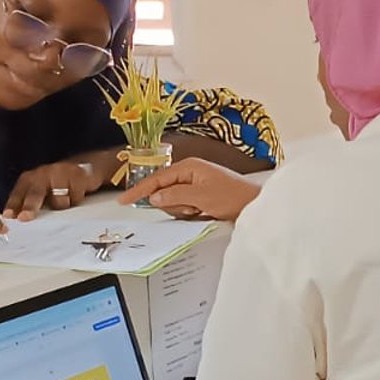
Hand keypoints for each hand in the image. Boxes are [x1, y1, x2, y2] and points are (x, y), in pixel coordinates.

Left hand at [5, 158, 104, 219]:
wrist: (85, 166)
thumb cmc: (58, 183)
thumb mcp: (40, 191)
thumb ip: (29, 204)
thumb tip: (18, 220)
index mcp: (30, 178)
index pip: (19, 193)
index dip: (13, 205)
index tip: (9, 216)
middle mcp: (43, 173)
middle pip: (35, 193)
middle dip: (29, 206)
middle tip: (25, 217)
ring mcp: (61, 172)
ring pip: (59, 200)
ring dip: (62, 206)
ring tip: (66, 201)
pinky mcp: (79, 175)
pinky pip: (76, 197)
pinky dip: (76, 200)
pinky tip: (76, 194)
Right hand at [120, 157, 260, 221]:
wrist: (255, 205)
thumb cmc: (233, 197)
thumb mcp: (201, 197)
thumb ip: (175, 196)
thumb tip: (155, 197)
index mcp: (189, 167)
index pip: (157, 178)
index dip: (139, 190)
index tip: (124, 200)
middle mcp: (191, 173)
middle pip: (164, 192)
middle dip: (173, 204)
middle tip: (192, 208)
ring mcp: (196, 184)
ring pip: (173, 201)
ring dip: (183, 210)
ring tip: (201, 210)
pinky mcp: (202, 195)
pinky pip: (184, 206)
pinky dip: (190, 212)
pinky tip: (203, 213)